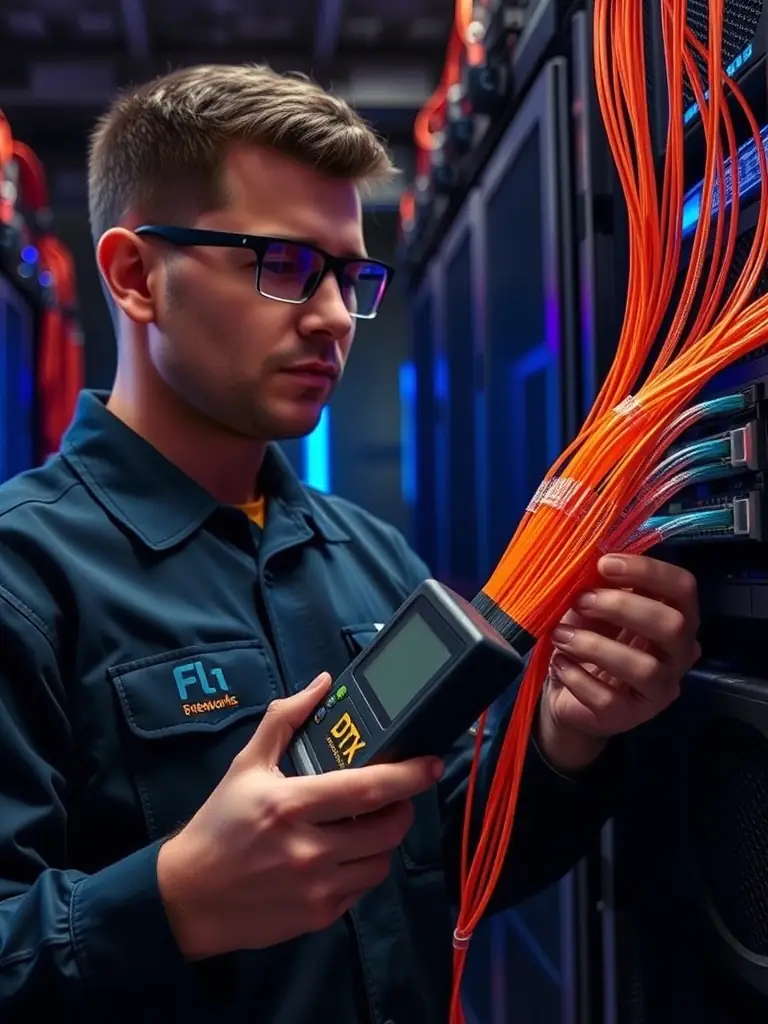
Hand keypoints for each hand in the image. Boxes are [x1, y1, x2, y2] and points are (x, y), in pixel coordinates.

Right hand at [157, 672, 443, 958]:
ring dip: (384, 839)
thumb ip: (285, 719)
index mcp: (292, 805)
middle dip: (401, 807)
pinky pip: (363, 888)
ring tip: (364, 824)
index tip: (430, 762)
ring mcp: (318, 888)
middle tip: (391, 795)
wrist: (187, 898)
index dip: (408, 775)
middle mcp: (310, 850)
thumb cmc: (219, 825)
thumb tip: (322, 684)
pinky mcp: (320, 917)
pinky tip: (343, 854)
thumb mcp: (246, 765)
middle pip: (388, 828)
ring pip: (382, 861)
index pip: (368, 788)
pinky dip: (363, 867)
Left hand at [537, 554, 700, 772]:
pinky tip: (560, 663)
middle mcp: (678, 654)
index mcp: (675, 617)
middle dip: (623, 607)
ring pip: (645, 668)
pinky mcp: (630, 717)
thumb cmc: (590, 636)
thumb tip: (588, 559)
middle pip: (673, 626)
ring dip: (595, 645)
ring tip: (561, 634)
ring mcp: (658, 690)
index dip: (648, 571)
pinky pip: (609, 699)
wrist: (567, 691)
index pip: (683, 588)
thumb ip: (600, 584)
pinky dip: (578, 677)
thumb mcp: (594, 606)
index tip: (604, 563)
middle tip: (581, 601)